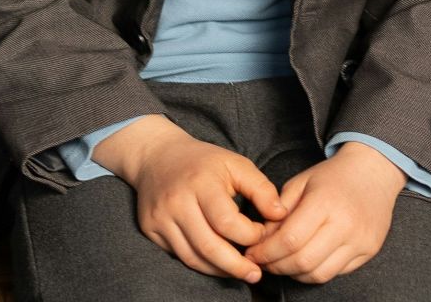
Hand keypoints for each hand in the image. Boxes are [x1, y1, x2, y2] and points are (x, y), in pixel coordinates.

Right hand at [94, 115, 288, 282]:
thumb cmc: (204, 162)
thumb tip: (280, 215)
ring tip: (240, 272)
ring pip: (192, 257)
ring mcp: (160, 218)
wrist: (157, 157)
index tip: (262, 234)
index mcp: (200, 182)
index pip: (226, 221)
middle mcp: (177, 201)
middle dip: (235, 265)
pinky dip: (201, 264)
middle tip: (255, 274)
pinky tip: (218, 264)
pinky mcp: (150, 230)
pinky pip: (179, 256)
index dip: (249, 234)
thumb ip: (261, 188)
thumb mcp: (236, 164)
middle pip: (208, 246)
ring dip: (219, 269)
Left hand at [244, 142, 405, 282]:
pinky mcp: (369, 250)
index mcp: (325, 202)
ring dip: (295, 273)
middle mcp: (346, 224)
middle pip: (302, 261)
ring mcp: (361, 240)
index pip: (289, 239)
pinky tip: (306, 261)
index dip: (266, 252)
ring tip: (283, 263)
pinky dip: (315, 272)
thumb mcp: (300, 182)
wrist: (375, 171)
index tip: (253, 253)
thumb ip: (279, 211)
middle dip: (276, 266)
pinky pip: (336, 273)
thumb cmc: (334, 176)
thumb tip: (262, 240)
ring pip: (319, 274)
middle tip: (264, 262)